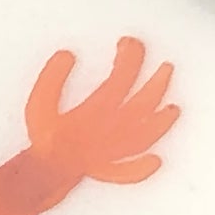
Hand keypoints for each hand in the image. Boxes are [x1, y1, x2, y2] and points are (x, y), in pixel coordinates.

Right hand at [26, 37, 178, 184]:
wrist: (44, 172)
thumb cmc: (45, 137)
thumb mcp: (40, 101)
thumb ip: (52, 78)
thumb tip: (67, 55)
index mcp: (99, 109)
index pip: (124, 77)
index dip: (130, 56)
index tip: (128, 42)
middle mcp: (115, 128)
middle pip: (145, 102)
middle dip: (158, 81)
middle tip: (165, 66)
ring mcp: (115, 149)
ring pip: (147, 133)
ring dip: (163, 120)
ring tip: (174, 109)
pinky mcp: (109, 167)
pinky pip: (131, 169)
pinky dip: (144, 166)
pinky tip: (156, 161)